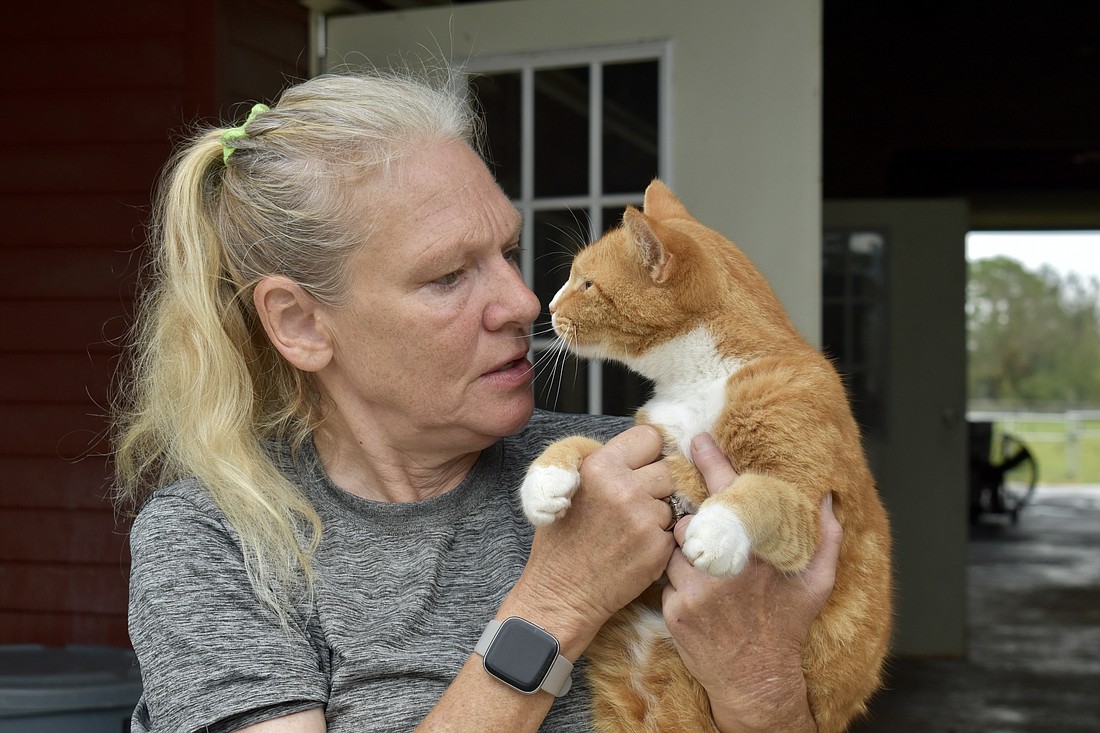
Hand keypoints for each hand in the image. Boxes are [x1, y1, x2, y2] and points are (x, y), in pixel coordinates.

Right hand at [512, 425, 677, 656]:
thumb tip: (642, 444)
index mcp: (600, 466)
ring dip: (659, 511)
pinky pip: (674, 529)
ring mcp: (645, 519)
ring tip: (631, 527)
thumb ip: (603, 460)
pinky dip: (661, 537)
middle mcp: (625, 488)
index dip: (646, 452)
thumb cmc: (562, 539)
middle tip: (634, 502)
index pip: (650, 437)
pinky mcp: (658, 547)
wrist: (562, 592)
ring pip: (673, 500)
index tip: (640, 466)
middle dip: (656, 484)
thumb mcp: (567, 484)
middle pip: (668, 469)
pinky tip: (636, 547)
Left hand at [662, 433, 841, 732]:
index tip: (698, 440)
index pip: (727, 493)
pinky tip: (698, 595)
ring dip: (685, 551)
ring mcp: (696, 588)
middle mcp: (725, 565)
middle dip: (694, 519)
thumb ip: (824, 537)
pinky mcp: (674, 608)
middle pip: (691, 518)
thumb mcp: (815, 582)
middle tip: (704, 528)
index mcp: (756, 550)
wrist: (755, 678)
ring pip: (674, 546)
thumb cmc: (785, 625)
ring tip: (706, 568)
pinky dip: (677, 580)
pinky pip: (665, 577)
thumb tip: (827, 498)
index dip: (711, 462)